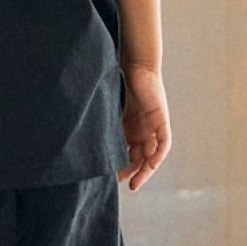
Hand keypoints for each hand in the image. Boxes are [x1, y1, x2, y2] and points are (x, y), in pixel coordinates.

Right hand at [116, 63, 170, 191]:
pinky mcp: (161, 120)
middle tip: (123, 183)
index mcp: (130, 126)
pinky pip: (163, 143)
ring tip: (135, 180)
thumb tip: (83, 134)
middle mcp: (143, 129)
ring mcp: (153, 125)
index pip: (129, 152)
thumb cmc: (120, 80)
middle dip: (133, 172)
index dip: (123, 166)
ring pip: (152, 154)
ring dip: (145, 168)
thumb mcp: (111, 106)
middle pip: (141, 157)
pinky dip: (158, 155)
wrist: (135, 63)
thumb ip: (105, 121)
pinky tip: (151, 163)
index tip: (113, 177)